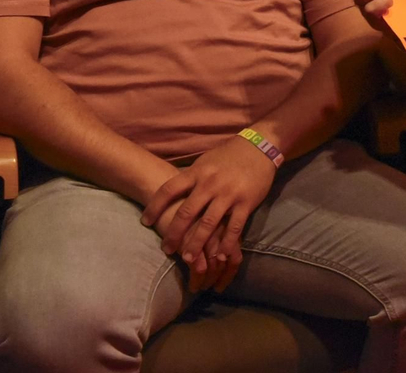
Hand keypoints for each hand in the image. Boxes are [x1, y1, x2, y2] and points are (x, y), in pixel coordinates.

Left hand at [140, 136, 278, 291]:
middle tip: (166, 249)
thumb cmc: (229, 155)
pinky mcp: (246, 203)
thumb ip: (191, 177)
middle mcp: (210, 184)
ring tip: (188, 258)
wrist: (260, 147)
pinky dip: (226, 244)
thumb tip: (171, 193)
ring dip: (197, 243)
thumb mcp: (206, 161)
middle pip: (187, 212)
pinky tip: (219, 256)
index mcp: (198, 172)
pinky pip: (234, 227)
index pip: (169, 190)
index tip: (145, 222)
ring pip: (208, 223)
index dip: (155, 207)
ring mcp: (229, 194)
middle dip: (174, 233)